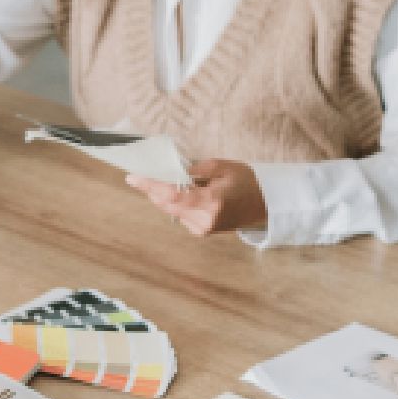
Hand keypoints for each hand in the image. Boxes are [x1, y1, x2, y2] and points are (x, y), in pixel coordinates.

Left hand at [125, 158, 266, 235]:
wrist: (264, 206)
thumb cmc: (247, 183)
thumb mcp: (225, 166)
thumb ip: (196, 168)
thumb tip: (172, 170)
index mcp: (212, 201)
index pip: (172, 194)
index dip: (150, 186)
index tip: (133, 178)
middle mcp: (204, 219)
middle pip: (166, 204)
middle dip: (152, 190)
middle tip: (140, 176)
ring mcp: (202, 228)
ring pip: (170, 210)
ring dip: (163, 196)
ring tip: (163, 181)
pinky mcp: (200, 231)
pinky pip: (179, 215)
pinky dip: (175, 204)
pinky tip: (183, 194)